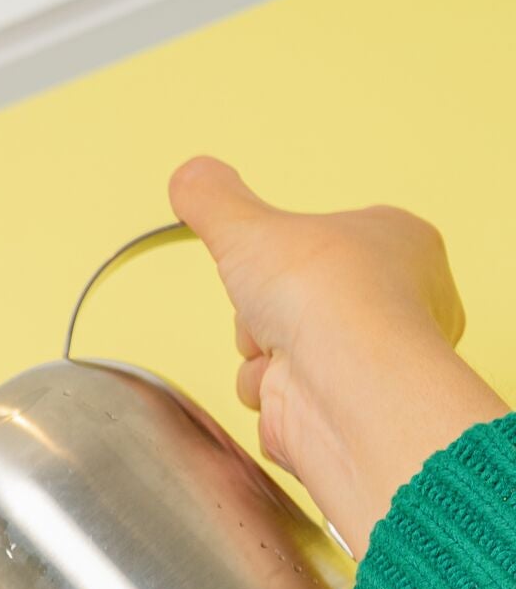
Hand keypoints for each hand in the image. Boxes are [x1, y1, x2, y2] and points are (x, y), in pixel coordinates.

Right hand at [168, 156, 506, 553]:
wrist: (341, 382)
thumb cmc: (322, 294)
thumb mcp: (249, 228)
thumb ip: (214, 201)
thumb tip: (189, 174)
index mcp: (400, 240)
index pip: (322, 248)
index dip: (281, 263)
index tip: (275, 270)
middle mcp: (399, 300)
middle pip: (291, 308)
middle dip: (262, 320)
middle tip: (276, 315)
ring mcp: (373, 362)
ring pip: (282, 359)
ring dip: (261, 364)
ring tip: (282, 359)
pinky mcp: (350, 414)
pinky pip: (286, 406)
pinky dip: (273, 402)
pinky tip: (286, 395)